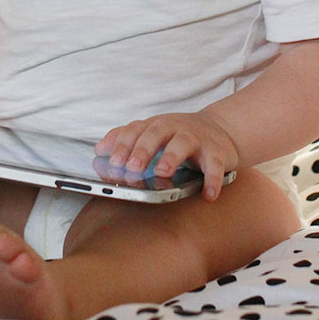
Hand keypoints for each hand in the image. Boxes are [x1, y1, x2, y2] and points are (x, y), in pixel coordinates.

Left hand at [95, 112, 239, 199]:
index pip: (135, 130)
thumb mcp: (152, 133)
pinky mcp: (217, 152)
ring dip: (172, 157)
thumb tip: (99, 150)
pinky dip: (213, 180)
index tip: (113, 161)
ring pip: (183, 144)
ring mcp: (196, 138)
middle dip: (143, 149)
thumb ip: (126, 139)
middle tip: (132, 167)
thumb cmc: (178, 135)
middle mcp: (174, 128)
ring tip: (163, 172)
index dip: (123, 144)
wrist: (219, 129)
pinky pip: (215, 165)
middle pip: (156, 133)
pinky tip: (208, 194)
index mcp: (155, 125)